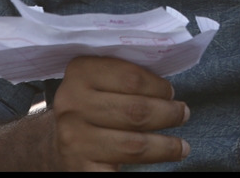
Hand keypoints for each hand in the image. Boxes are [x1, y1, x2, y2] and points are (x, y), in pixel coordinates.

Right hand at [50, 57, 189, 169]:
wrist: (56, 140)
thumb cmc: (90, 105)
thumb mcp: (98, 79)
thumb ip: (126, 75)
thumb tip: (168, 90)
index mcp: (80, 72)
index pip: (131, 78)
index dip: (158, 87)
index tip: (170, 93)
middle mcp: (72, 103)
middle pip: (136, 111)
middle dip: (167, 114)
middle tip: (183, 114)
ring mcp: (74, 138)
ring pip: (134, 144)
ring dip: (165, 146)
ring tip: (181, 146)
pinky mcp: (79, 167)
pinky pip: (117, 173)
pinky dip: (146, 167)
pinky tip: (162, 162)